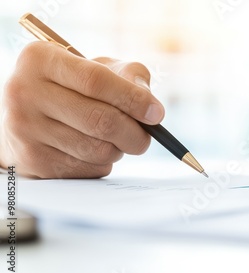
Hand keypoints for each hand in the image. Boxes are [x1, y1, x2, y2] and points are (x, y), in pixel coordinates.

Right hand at [0, 42, 164, 177]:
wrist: (26, 115)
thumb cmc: (73, 86)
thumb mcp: (97, 66)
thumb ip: (129, 75)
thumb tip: (151, 107)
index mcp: (41, 59)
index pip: (96, 81)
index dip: (133, 99)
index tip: (157, 114)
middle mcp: (24, 92)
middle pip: (100, 120)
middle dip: (135, 133)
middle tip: (145, 137)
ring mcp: (25, 129)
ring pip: (97, 150)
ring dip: (119, 149)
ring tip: (115, 140)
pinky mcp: (32, 161)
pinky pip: (87, 169)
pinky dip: (103, 164)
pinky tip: (93, 151)